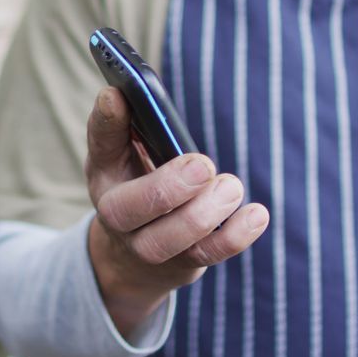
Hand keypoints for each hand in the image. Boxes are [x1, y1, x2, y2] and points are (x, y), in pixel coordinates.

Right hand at [84, 87, 269, 336]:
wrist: (132, 258)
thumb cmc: (136, 187)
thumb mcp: (123, 156)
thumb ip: (124, 127)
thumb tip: (124, 92)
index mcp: (106, 173)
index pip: (100, 144)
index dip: (107, 121)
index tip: (118, 94)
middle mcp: (118, 215)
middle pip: (129, 209)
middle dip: (168, 187)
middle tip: (203, 165)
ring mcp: (147, 246)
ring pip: (167, 240)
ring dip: (202, 214)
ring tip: (231, 187)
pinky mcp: (183, 263)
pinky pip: (208, 255)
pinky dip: (235, 236)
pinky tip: (256, 214)